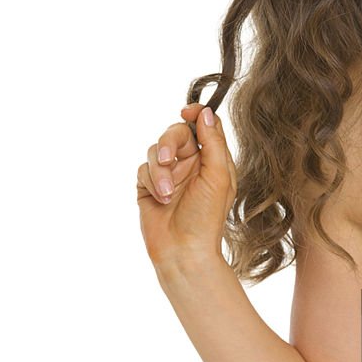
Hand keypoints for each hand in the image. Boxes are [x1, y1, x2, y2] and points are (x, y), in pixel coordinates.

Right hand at [136, 103, 236, 268]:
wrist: (184, 250)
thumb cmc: (206, 217)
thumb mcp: (218, 176)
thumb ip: (214, 143)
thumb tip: (207, 113)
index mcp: (211, 160)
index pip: (203, 126)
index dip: (195, 114)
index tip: (187, 111)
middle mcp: (190, 164)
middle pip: (175, 133)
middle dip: (168, 143)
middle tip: (168, 158)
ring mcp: (168, 174)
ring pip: (155, 150)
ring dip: (160, 171)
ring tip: (168, 193)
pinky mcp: (148, 186)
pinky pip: (143, 168)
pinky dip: (152, 181)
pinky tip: (161, 199)